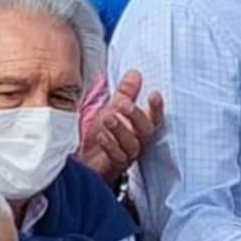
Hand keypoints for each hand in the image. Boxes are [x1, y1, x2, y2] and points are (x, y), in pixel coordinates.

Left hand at [77, 70, 164, 185]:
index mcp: (139, 128)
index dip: (156, 107)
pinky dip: (110, 145)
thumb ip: (124, 93)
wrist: (84, 161)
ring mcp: (127, 156)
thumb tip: (135, 73)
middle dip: (137, 116)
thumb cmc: (101, 136)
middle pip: (146, 131)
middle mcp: (137, 142)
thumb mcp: (111, 110)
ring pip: (132, 145)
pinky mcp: (114, 166)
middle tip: (125, 105)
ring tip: (109, 118)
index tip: (154, 94)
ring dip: (121, 129)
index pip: (153, 117)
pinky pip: (117, 157)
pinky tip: (102, 135)